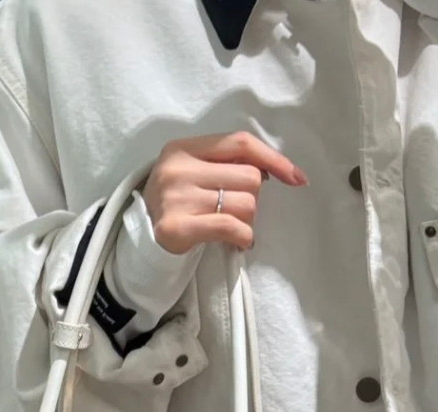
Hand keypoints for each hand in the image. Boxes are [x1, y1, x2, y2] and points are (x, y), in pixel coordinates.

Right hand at [142, 130, 309, 254]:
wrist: (141, 240)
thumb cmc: (177, 204)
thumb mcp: (193, 172)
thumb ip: (225, 163)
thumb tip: (273, 170)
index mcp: (183, 147)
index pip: (240, 143)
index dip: (273, 159)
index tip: (296, 178)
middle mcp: (178, 168)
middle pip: (249, 176)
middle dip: (252, 198)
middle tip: (236, 212)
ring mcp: (176, 198)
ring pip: (245, 204)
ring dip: (248, 221)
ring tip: (232, 228)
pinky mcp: (176, 227)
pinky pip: (231, 227)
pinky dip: (244, 237)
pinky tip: (240, 242)